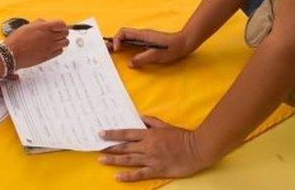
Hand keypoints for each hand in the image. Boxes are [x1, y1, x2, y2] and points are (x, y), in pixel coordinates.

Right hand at [3, 18, 68, 68]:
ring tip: (55, 41)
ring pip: (65, 43)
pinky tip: (51, 48)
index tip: (59, 26)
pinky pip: (60, 51)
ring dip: (61, 41)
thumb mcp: (27, 26)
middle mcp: (49, 37)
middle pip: (66, 33)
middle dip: (62, 32)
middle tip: (57, 33)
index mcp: (44, 28)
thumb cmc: (17, 40)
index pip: (62, 24)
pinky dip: (58, 49)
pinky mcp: (48, 56)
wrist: (12, 54)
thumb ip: (39, 23)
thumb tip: (45, 23)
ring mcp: (50, 47)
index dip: (61, 25)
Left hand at [99, 116, 217, 180]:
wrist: (198, 148)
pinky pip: (140, 174)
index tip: (101, 134)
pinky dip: (128, 176)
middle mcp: (148, 146)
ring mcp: (152, 159)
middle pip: (125, 147)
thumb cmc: (183, 136)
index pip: (127, 133)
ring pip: (129, 160)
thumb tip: (140, 117)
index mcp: (149, 134)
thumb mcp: (166, 125)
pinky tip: (118, 177)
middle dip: (110, 147)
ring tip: (102, 160)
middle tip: (96, 148)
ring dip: (114, 160)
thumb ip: (152, 121)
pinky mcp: (157, 170)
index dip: (113, 134)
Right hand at [111, 28, 191, 67]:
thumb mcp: (156, 55)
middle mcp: (141, 34)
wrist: (184, 43)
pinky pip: (132, 42)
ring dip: (118, 44)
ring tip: (111, 52)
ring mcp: (143, 38)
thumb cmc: (171, 48)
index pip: (123, 32)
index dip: (116, 40)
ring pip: (126, 39)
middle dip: (113, 42)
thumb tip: (130, 64)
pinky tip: (123, 53)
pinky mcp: (146, 42)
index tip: (116, 50)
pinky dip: (125, 46)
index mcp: (142, 35)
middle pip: (122, 35)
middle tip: (105, 51)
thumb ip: (142, 59)